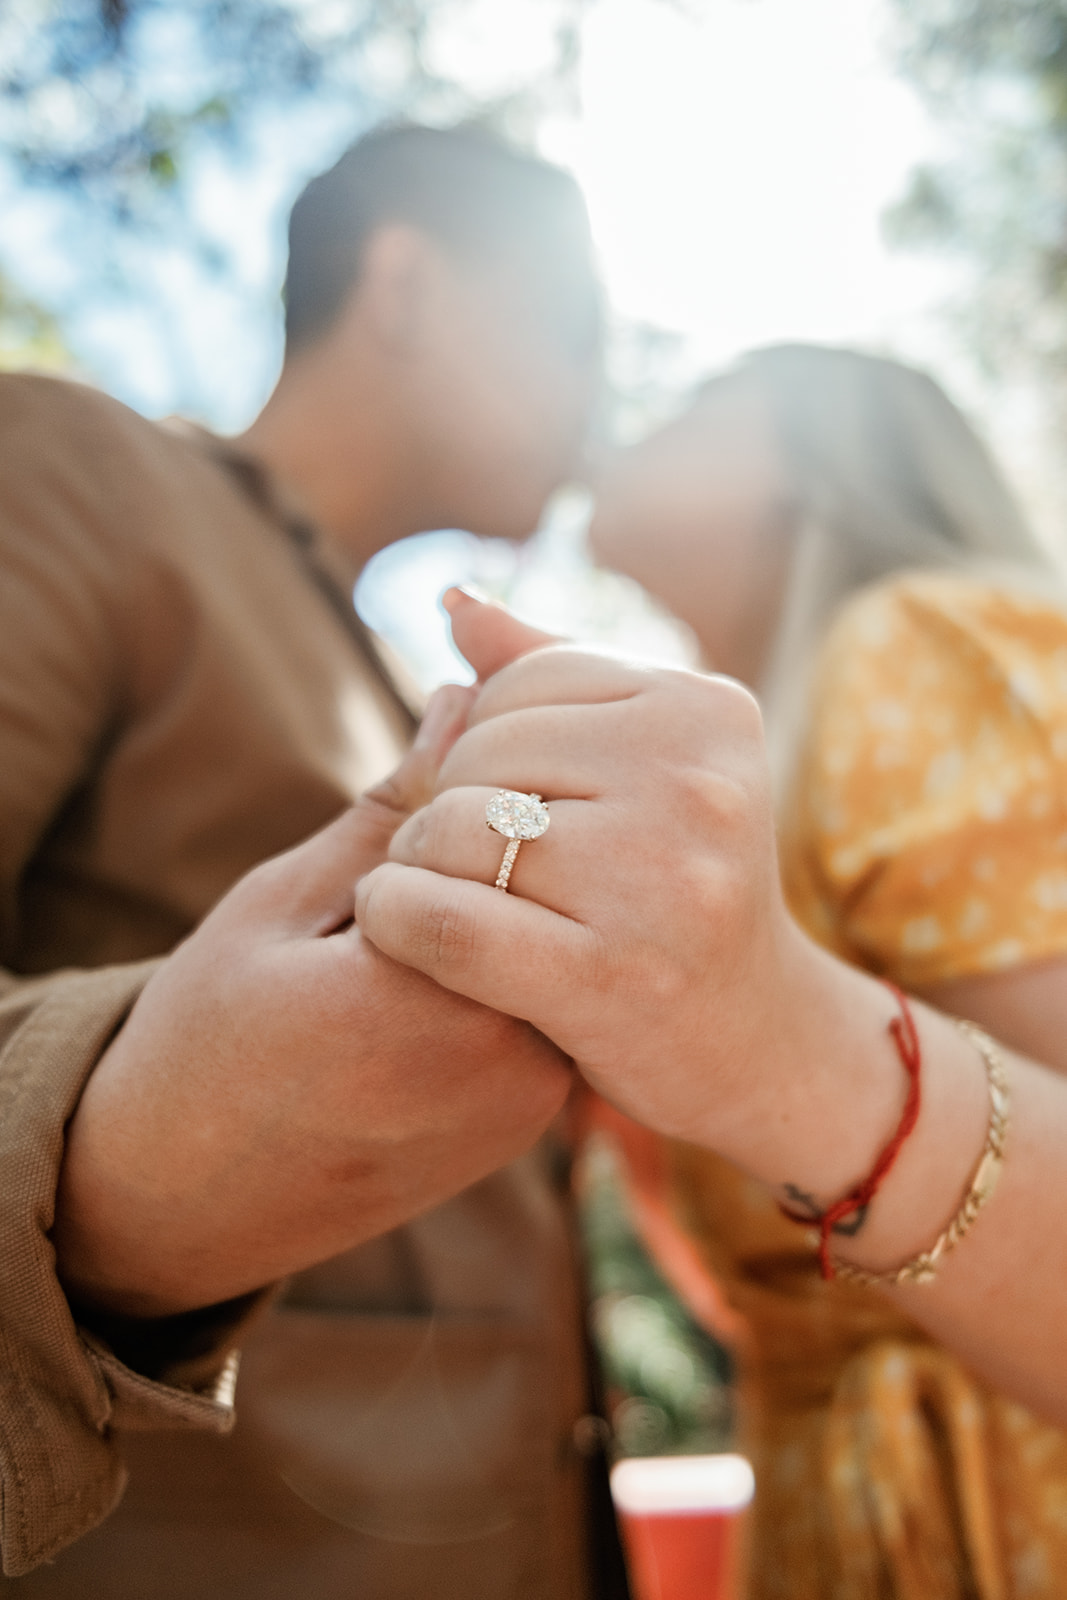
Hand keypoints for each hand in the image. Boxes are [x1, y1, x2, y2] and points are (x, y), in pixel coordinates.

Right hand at [54, 684, 572, 1318]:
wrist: (189, 1199)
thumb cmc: (208, 1040)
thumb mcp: (280, 903)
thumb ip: (389, 810)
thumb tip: (465, 696)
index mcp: (429, 1003)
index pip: (496, 833)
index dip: (452, 795)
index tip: (400, 808)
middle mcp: (506, 1062)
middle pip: (539, 889)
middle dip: (488, 845)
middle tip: (390, 880)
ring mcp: (530, 1103)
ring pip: (549, 939)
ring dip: (500, 903)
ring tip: (397, 930)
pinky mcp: (531, 1122)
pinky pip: (543, 999)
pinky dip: (504, 961)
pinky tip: (436, 967)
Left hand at [355, 594, 820, 1163]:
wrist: (756, 1041)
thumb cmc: (678, 890)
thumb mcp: (647, 767)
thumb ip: (553, 675)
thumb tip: (455, 601)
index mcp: (705, 710)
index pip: (520, 684)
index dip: (478, 741)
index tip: (496, 801)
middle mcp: (696, 782)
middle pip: (479, 754)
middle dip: (444, 804)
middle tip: (459, 859)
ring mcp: (661, 879)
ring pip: (452, 830)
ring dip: (413, 862)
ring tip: (438, 891)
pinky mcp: (610, 975)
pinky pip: (443, 920)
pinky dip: (395, 916)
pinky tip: (396, 922)